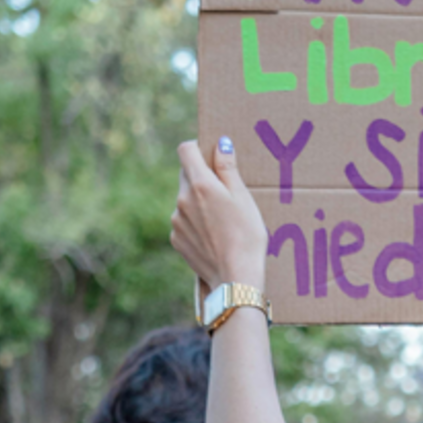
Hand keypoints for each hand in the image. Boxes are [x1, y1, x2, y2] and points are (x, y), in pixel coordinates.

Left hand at [171, 137, 268, 292]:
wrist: (235, 279)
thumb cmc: (246, 237)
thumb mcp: (244, 198)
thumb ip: (228, 169)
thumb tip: (220, 143)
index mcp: (200, 184)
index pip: (186, 150)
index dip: (198, 148)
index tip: (211, 156)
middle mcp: (182, 199)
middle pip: (186, 175)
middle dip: (202, 178)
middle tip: (224, 194)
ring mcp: (176, 221)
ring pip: (185, 201)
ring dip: (199, 203)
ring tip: (221, 222)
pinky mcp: (176, 240)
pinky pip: (183, 222)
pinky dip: (195, 224)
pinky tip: (213, 237)